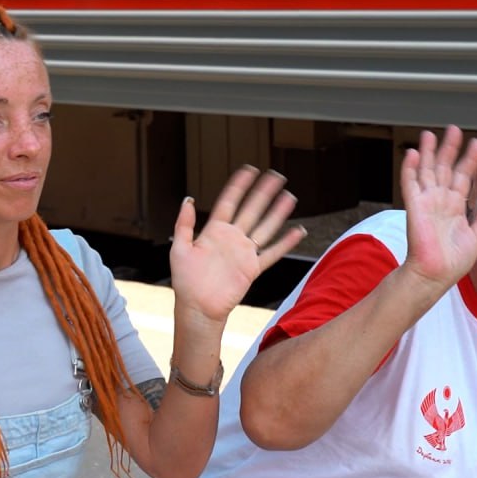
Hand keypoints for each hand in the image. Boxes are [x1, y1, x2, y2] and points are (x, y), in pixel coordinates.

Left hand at [169, 166, 304, 324]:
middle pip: (251, 210)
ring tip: (289, 197)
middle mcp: (231, 239)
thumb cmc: (185, 281)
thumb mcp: (179, 249)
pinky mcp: (252, 268)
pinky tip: (297, 231)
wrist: (198, 308)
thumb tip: (188, 200)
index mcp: (213, 232)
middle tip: (276, 176)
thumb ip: (184, 224)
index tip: (249, 170)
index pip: (228, 202)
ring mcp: (243, 253)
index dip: (239, 186)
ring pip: (264, 227)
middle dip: (263, 193)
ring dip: (277, 212)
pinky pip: (272, 253)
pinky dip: (285, 243)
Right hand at [399, 125, 476, 288]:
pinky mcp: (414, 207)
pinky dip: (411, 168)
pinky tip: (414, 153)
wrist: (435, 274)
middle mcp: (440, 202)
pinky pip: (411, 183)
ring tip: (430, 134)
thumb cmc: (453, 262)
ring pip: (427, 171)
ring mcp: (426, 203)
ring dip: (429, 152)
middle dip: (449, 149)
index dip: (470, 160)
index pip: (464, 177)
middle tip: (453, 130)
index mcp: (455, 208)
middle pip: (445, 169)